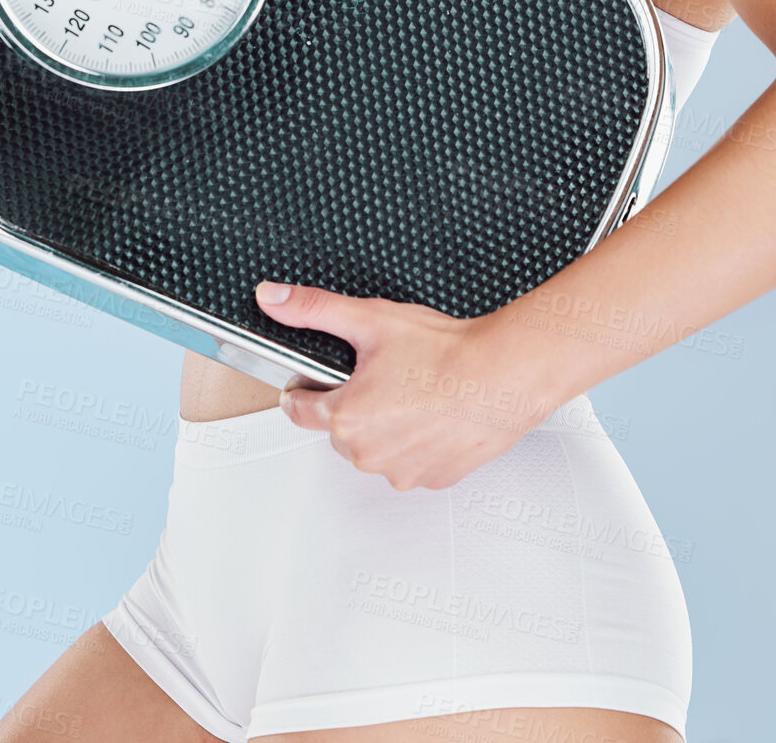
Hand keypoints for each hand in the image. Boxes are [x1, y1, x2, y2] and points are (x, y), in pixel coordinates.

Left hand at [254, 280, 560, 490]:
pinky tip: (434, 412)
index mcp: (345, 418)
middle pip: (340, 429)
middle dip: (354, 404)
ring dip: (386, 426)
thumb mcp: (370, 319)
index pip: (299, 410)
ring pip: (376, 448)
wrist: (502, 374)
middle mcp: (368, 454)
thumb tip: (273, 298)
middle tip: (384, 374)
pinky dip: (417, 442)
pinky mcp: (433, 478)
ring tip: (414, 391)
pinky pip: (411, 462)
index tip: (319, 378)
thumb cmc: (445, 352)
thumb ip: (314, 309)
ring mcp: (402, 471)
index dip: (308, 387)